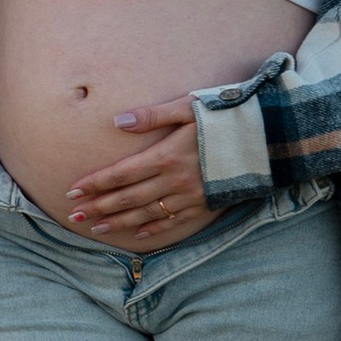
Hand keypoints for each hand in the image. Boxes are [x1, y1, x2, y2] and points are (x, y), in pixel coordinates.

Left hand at [64, 99, 215, 250]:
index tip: (72, 191)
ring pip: (145, 214)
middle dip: (98, 207)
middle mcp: (173, 181)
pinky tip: (137, 234)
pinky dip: (153, 229)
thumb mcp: (188, 106)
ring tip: (95, 228)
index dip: (94, 184)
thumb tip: (117, 121)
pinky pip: (173, 222)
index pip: (120, 174)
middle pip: (127, 198)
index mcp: (165, 156)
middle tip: (73, 216)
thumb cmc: (225, 118)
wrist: (267, 140)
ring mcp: (189, 197)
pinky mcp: (204, 205)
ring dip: (117, 222)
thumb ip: (152, 115)